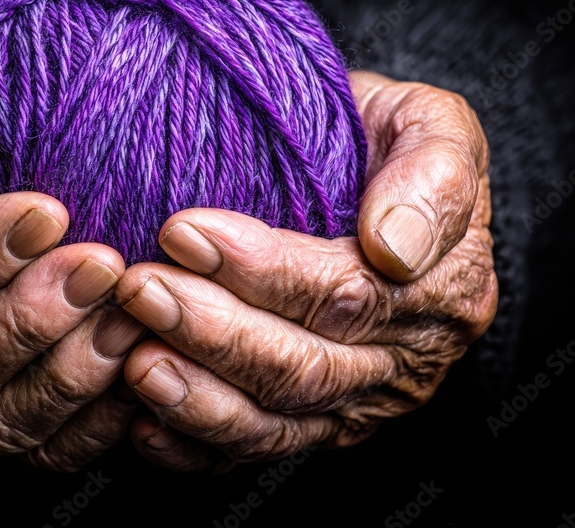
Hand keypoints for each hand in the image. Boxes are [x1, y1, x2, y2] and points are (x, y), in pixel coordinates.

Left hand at [117, 71, 497, 471]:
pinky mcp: (310, 424)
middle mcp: (402, 361)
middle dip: (213, 331)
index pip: (347, 294)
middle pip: (303, 366)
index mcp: (440, 290)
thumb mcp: (431, 123)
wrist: (369, 175)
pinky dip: (196, 447)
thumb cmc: (386, 142)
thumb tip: (395, 248)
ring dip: (198, 396)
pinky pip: (254, 450)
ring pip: (274, 420)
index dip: (264, 271)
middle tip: (140, 287)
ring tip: (134, 359)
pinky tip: (145, 427)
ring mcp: (354, 401)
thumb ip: (433, 174)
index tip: (185, 231)